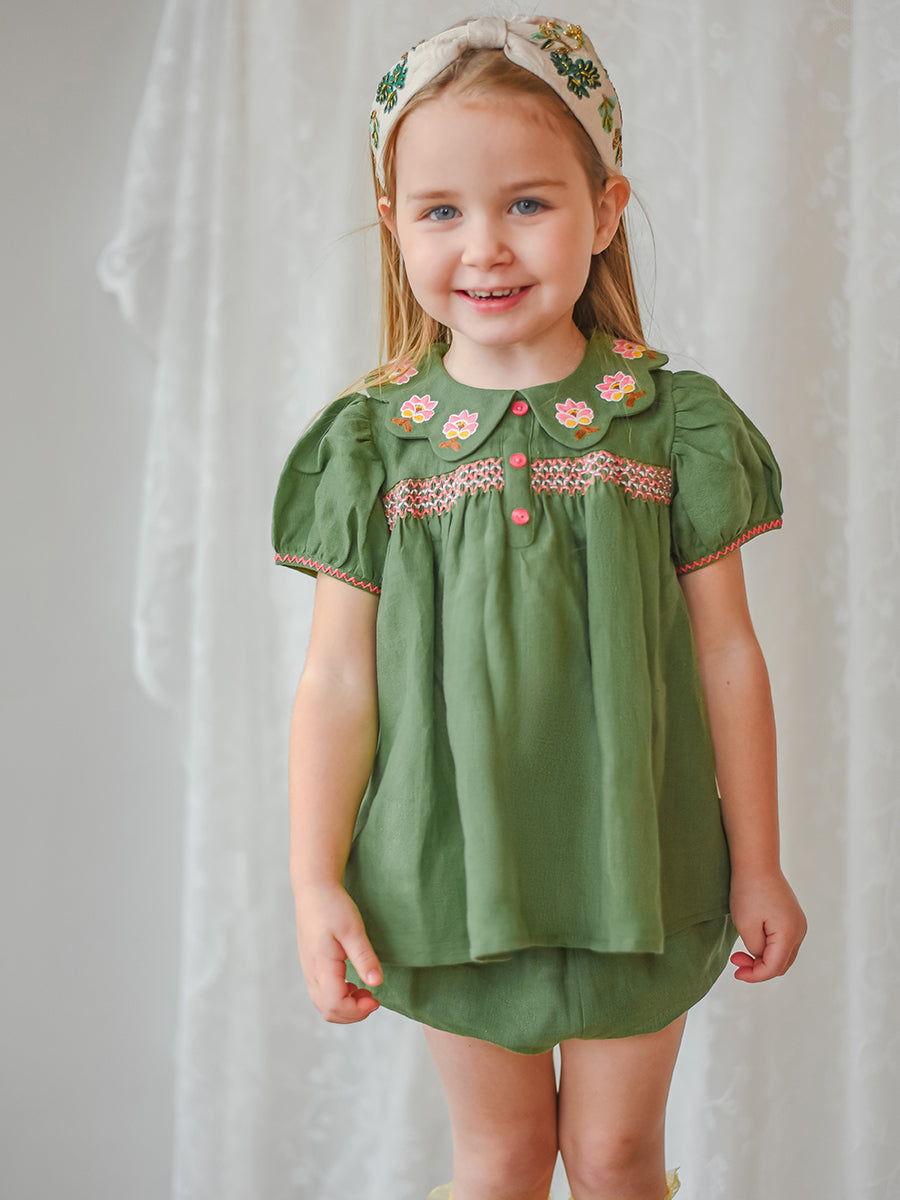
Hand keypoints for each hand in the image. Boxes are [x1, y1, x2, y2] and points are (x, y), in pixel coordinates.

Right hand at [294, 881, 382, 1022]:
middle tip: (373, 999)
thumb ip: (364, 958)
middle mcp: (311, 973)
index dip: (357, 1010)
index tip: (376, 999)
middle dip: (353, 1013)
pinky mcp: (312, 966)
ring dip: (346, 1006)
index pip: (335, 1005)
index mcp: (321, 966)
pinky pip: (322, 993)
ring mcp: (309, 970)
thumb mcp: (353, 929)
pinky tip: (354, 984)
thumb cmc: (332, 906)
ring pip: (323, 1004)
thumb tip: (377, 983)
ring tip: (366, 992)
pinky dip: (339, 997)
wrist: (314, 889)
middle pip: (328, 1010)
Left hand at [729, 868, 806, 982]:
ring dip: (763, 960)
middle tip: (736, 961)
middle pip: (781, 965)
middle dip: (758, 969)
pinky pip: (783, 943)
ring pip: (783, 955)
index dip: (754, 976)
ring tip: (740, 954)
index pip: (773, 967)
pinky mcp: (793, 918)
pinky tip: (752, 943)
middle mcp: (800, 931)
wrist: (757, 862)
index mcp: (789, 934)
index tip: (736, 973)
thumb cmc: (749, 890)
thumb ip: (756, 949)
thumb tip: (761, 957)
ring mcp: (799, 924)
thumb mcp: (746, 924)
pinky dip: (768, 949)